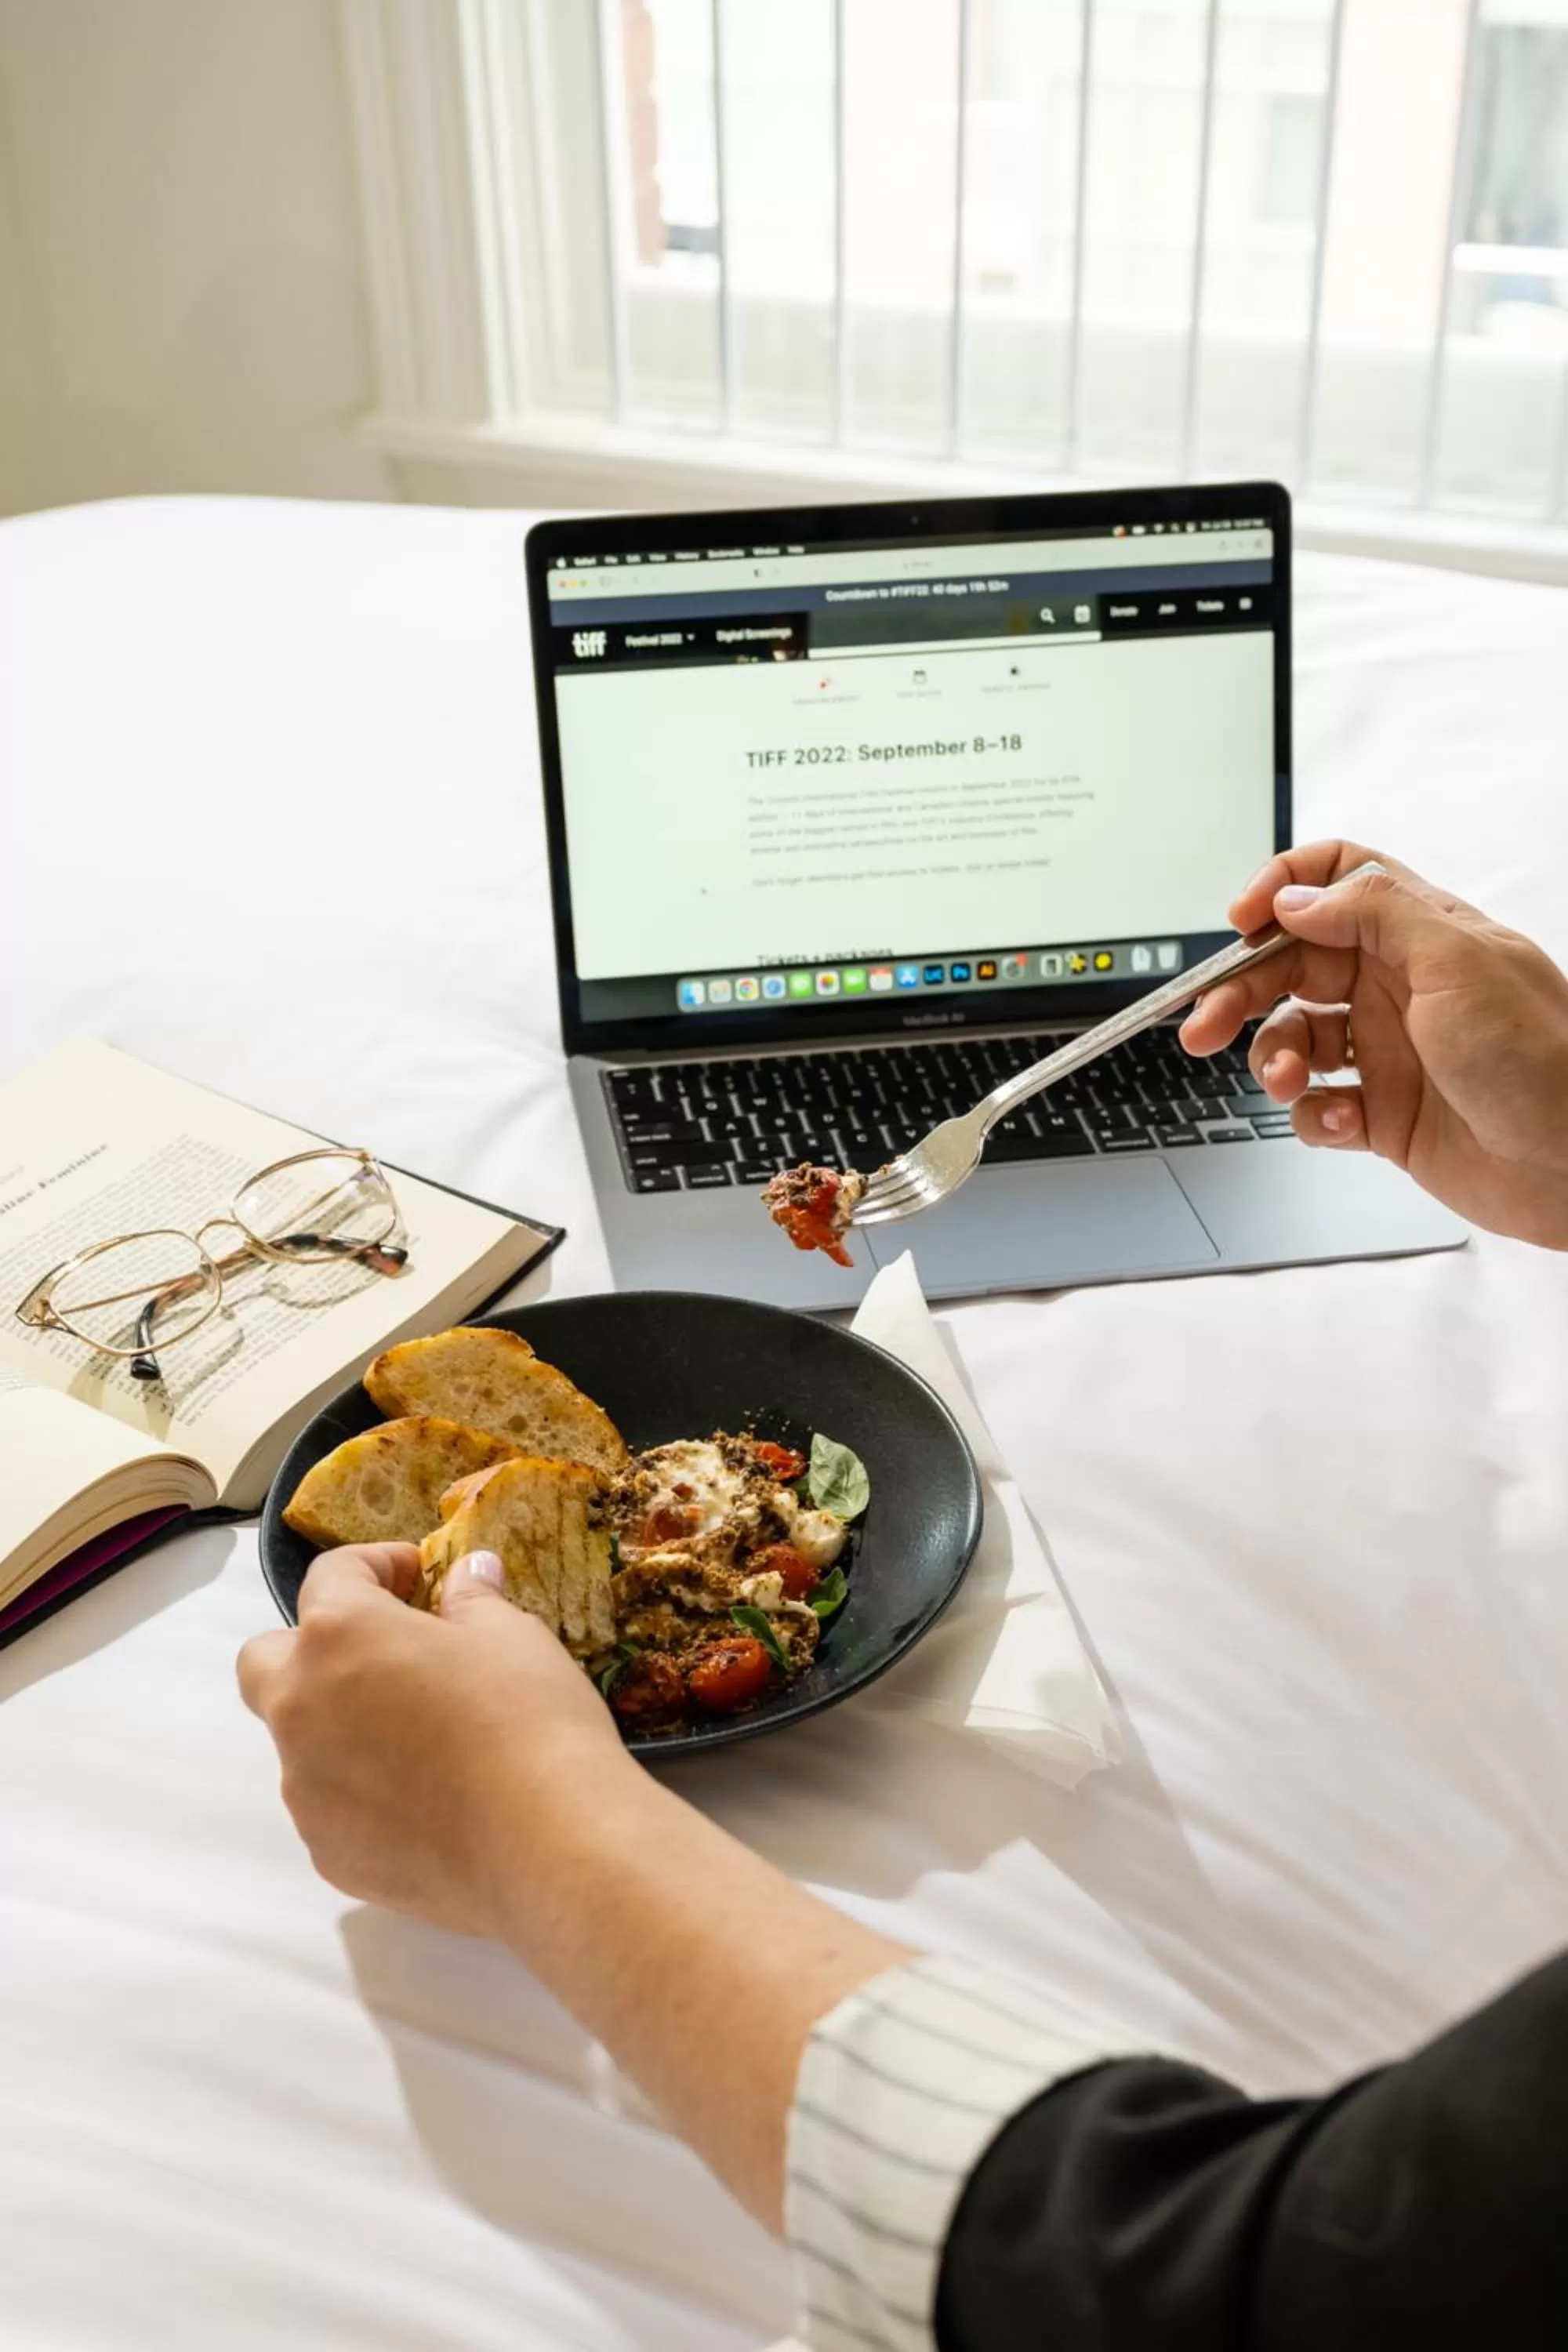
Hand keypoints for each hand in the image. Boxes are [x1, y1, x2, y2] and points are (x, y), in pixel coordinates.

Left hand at [237, 1544, 632, 1936]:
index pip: (331, 1574)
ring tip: (422, 1741)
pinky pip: (330, 1805)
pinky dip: (363, 1792)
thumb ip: (472, 1600)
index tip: (419, 1576)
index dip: (377, 1565)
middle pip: (267, 1660)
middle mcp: (299, 1708)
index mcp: (338, 1635)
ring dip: (342, 1724)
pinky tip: (429, 1801)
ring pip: (300, 1740)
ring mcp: (304, 1789)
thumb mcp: (512, 1636)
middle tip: (383, 1654)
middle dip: (313, 1647)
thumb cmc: (528, 1719)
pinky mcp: (326, 1853)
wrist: (547, 1847)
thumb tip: (468, 1575)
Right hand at [1180, 842, 1567, 1246]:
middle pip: (1291, 965)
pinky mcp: (1382, 1115)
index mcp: (1417, 934)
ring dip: (1271, 1059)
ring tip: (1287, 1083)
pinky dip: (1310, 1116)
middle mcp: (1396, 986)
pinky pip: (1315, 1107)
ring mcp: (1387, 1051)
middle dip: (1240, 990)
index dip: (1282, 891)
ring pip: (1292, 1038)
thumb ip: (1374, 913)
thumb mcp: (1459, 961)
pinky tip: (1339, 1124)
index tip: (1241, 925)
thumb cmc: (1544, 1059)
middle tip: (1203, 1023)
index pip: (1336, 880)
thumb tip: (1297, 898)